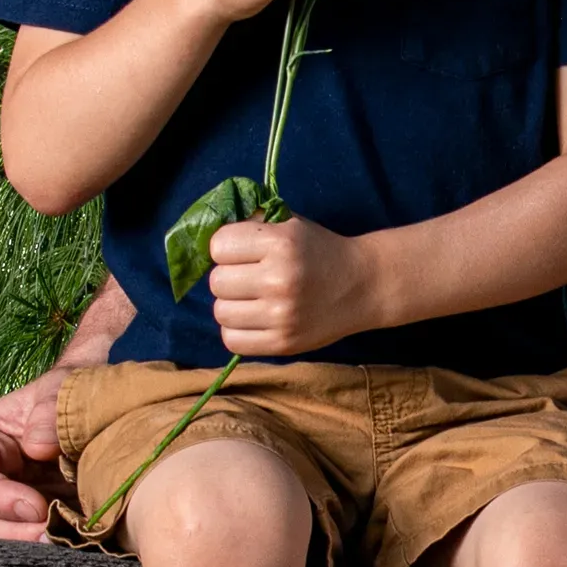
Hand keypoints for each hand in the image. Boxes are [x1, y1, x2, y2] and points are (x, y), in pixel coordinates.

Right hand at [0, 363, 70, 541]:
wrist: (91, 409)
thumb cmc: (66, 392)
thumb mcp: (59, 387)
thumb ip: (49, 409)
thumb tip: (37, 447)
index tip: (38, 506)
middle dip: (13, 533)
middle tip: (51, 536)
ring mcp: (2, 506)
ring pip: (1, 540)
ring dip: (30, 546)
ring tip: (64, 543)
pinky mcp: (28, 524)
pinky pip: (29, 545)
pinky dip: (50, 547)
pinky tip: (74, 544)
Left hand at [207, 213, 381, 357]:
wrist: (363, 285)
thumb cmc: (319, 250)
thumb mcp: (290, 225)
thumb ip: (250, 222)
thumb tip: (204, 230)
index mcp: (280, 243)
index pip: (218, 246)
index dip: (226, 247)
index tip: (242, 251)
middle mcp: (280, 279)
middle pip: (217, 281)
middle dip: (229, 277)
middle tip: (248, 276)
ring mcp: (282, 315)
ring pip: (221, 312)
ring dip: (231, 304)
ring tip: (251, 299)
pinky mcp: (283, 343)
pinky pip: (231, 340)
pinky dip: (237, 330)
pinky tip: (254, 319)